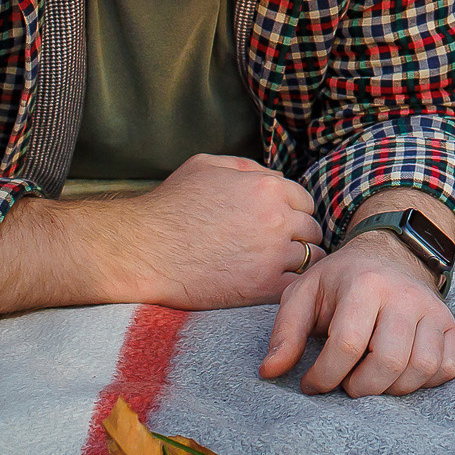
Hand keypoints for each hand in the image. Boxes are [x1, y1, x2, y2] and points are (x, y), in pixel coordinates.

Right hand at [0, 152, 324, 316]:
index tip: (281, 227)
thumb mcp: (205, 166)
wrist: (142, 250)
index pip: (306, 202)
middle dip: (299, 239)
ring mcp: (271, 254)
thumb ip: (245, 167)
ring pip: (309, 260)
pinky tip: (271, 288)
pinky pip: (294, 287)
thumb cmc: (168, 206)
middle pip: (312, 231)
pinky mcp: (261, 287)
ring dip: (298, 265)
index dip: (294, 214)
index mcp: (267, 186)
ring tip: (279, 271)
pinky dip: (288, 288)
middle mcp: (276, 218)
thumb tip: (269, 176)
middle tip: (281, 250)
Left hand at [261, 232, 454, 396]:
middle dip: (361, 387)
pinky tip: (401, 374)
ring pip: (422, 367)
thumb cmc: (340, 281)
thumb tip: (269, 372)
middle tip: (346, 383)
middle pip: (389, 362)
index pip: (348, 345)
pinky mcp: (450, 324)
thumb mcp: (304, 294)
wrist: (389, 254)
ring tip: (371, 379)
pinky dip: (426, 381)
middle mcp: (405, 294)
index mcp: (365, 284)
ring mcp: (433, 309)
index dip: (324, 377)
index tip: (311, 384)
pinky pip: (448, 367)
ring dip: (393, 388)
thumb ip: (285, 332)